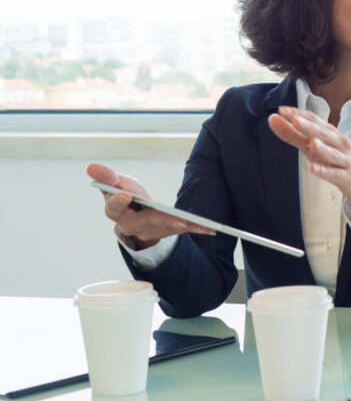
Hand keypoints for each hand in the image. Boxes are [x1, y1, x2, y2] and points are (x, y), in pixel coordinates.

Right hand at [85, 163, 213, 248]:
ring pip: (164, 229)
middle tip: (175, 218)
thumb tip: (91, 167)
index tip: (125, 195)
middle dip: (159, 220)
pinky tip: (209, 229)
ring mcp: (148, 231)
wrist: (136, 212)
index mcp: (115, 211)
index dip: (118, 202)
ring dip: (180, 226)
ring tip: (195, 223)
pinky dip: (194, 230)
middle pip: (144, 222)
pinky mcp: (165, 232)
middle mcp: (130, 225)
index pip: (114, 208)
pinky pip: (180, 232)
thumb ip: (106, 176)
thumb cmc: (125, 194)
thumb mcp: (116, 182)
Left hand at [267, 106, 350, 228]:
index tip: (282, 110)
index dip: (300, 115)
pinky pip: (336, 175)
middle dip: (310, 126)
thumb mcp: (314, 148)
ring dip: (322, 148)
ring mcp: (345, 161)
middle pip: (325, 134)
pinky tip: (314, 169)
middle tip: (295, 119)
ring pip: (333, 153)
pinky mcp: (348, 178)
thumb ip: (294, 135)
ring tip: (311, 142)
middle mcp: (339, 144)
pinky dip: (326, 172)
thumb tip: (274, 120)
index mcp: (331, 134)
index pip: (315, 121)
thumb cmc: (337, 163)